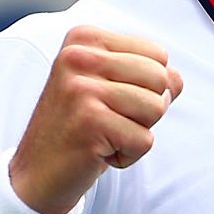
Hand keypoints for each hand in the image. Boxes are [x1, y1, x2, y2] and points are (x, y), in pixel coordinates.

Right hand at [9, 26, 183, 213]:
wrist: (37, 174)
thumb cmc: (77, 129)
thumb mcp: (108, 88)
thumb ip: (147, 76)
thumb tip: (176, 80)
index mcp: (84, 39)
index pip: (158, 55)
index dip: (146, 86)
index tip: (110, 101)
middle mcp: (79, 56)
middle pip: (161, 79)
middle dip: (146, 110)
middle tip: (109, 121)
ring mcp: (81, 88)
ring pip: (157, 108)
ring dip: (136, 132)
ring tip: (103, 135)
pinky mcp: (89, 121)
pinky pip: (144, 140)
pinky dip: (128, 155)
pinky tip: (98, 152)